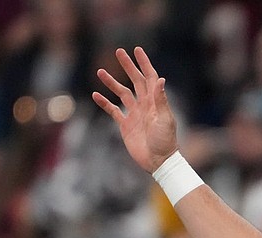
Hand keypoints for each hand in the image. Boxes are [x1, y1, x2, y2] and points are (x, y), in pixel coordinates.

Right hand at [92, 47, 177, 172]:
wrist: (158, 162)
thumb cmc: (165, 141)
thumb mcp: (165, 120)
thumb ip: (161, 100)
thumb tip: (160, 79)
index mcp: (155, 102)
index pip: (149, 78)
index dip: (144, 64)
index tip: (137, 50)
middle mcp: (145, 105)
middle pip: (135, 81)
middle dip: (128, 66)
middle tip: (118, 52)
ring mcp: (135, 114)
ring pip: (122, 93)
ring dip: (112, 82)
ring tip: (100, 71)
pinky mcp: (126, 125)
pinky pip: (113, 111)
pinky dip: (105, 103)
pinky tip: (96, 95)